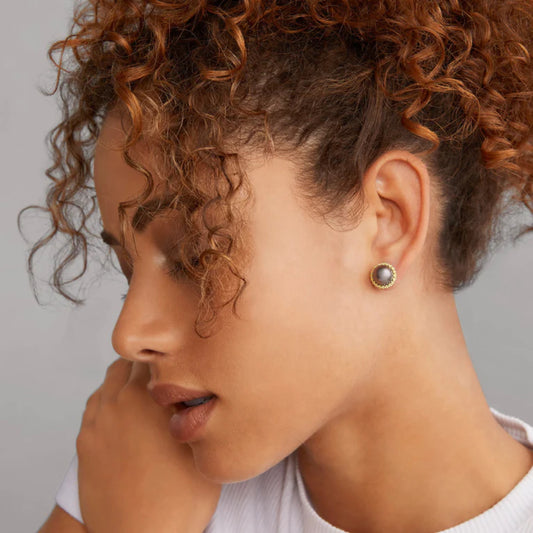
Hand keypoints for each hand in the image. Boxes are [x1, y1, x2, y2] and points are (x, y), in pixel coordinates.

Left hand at [76, 358, 220, 532]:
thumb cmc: (178, 499)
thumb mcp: (203, 446)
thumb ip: (198, 409)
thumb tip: (197, 389)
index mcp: (147, 397)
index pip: (156, 356)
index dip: (173, 357)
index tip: (183, 364)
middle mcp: (118, 401)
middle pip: (131, 363)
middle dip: (150, 367)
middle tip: (168, 380)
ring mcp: (98, 420)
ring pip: (111, 380)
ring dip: (128, 380)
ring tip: (148, 398)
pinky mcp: (85, 440)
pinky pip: (96, 404)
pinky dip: (110, 400)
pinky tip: (126, 415)